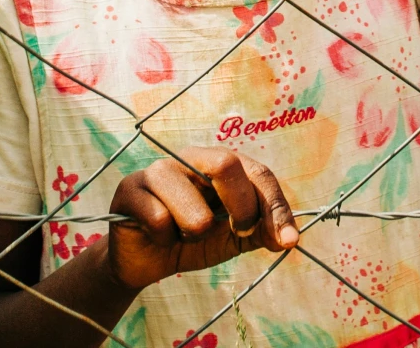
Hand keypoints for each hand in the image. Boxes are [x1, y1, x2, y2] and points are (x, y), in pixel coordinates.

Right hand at [102, 149, 300, 293]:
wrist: (146, 261)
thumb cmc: (193, 239)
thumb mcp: (234, 237)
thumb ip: (262, 231)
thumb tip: (290, 239)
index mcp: (219, 163)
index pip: (258, 172)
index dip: (275, 207)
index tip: (286, 241)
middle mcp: (189, 157)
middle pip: (225, 164)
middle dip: (241, 210)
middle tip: (237, 232)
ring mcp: (157, 170)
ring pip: (194, 209)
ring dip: (196, 234)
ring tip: (183, 233)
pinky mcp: (129, 189)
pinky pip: (160, 221)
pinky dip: (166, 240)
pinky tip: (158, 236)